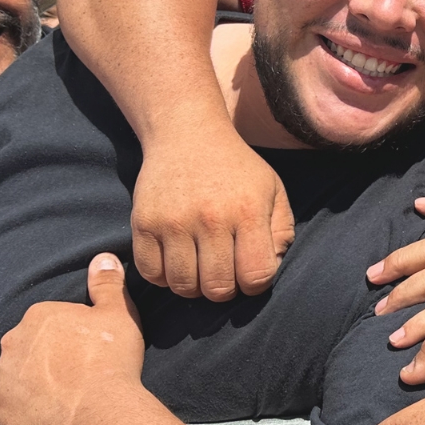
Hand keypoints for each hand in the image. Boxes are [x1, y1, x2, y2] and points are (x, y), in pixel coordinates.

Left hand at [0, 254, 144, 424]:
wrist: (99, 413)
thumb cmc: (111, 360)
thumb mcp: (119, 314)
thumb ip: (107, 284)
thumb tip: (102, 257)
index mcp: (39, 315)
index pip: (49, 321)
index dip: (69, 337)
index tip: (87, 352)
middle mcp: (13, 340)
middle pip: (28, 346)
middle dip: (45, 357)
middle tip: (74, 374)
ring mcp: (2, 376)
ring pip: (15, 375)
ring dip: (30, 382)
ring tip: (61, 397)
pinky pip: (5, 405)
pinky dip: (20, 409)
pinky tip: (43, 414)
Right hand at [133, 121, 295, 299]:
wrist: (188, 134)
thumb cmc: (237, 169)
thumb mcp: (272, 191)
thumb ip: (281, 232)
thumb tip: (269, 270)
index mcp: (248, 211)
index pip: (256, 276)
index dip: (256, 285)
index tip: (250, 273)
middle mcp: (210, 218)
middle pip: (217, 288)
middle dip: (225, 290)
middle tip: (225, 272)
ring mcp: (173, 222)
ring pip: (183, 286)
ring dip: (194, 286)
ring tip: (201, 267)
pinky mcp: (143, 223)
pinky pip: (151, 274)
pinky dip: (164, 277)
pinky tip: (177, 261)